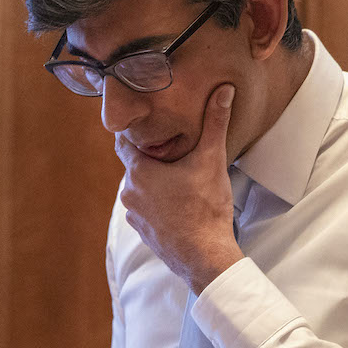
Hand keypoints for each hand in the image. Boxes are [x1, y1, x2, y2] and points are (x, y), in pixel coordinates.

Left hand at [116, 83, 244, 293]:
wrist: (205, 257)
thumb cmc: (205, 208)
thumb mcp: (211, 160)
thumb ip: (215, 123)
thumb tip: (224, 90)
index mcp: (138, 172)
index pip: (124, 142)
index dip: (136, 133)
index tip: (149, 126)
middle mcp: (129, 193)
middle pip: (135, 166)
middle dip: (152, 158)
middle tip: (173, 151)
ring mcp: (134, 216)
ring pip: (140, 189)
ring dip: (155, 182)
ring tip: (178, 178)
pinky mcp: (143, 233)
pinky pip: (146, 210)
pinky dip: (157, 204)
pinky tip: (178, 203)